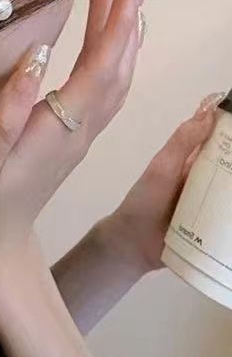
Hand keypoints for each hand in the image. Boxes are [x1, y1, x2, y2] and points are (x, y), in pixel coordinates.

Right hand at [0, 0, 140, 263]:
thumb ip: (10, 109)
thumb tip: (37, 57)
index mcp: (61, 128)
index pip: (98, 67)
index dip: (112, 23)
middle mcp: (82, 128)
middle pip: (117, 65)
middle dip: (125, 15)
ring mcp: (82, 133)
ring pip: (117, 76)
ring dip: (124, 32)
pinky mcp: (75, 135)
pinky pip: (108, 88)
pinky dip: (116, 55)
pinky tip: (111, 40)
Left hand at [102, 93, 225, 274]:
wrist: (134, 243)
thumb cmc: (145, 200)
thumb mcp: (162, 168)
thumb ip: (181, 143)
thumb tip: (208, 112)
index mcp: (193, 161)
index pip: (219, 138)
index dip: (231, 127)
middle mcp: (207, 179)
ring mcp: (213, 204)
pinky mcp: (218, 227)